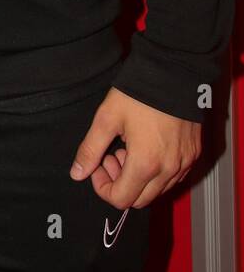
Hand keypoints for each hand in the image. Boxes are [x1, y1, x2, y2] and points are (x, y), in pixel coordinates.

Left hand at [69, 87, 201, 208]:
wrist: (174, 72)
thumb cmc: (139, 93)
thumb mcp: (107, 118)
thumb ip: (90, 149)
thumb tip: (77, 173)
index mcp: (145, 164)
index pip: (121, 199)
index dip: (103, 187)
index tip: (98, 164)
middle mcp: (169, 170)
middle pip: (140, 200)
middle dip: (120, 182)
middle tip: (111, 155)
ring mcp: (184, 163)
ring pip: (158, 190)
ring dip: (139, 178)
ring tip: (129, 148)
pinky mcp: (194, 154)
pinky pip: (174, 177)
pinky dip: (157, 171)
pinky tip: (147, 146)